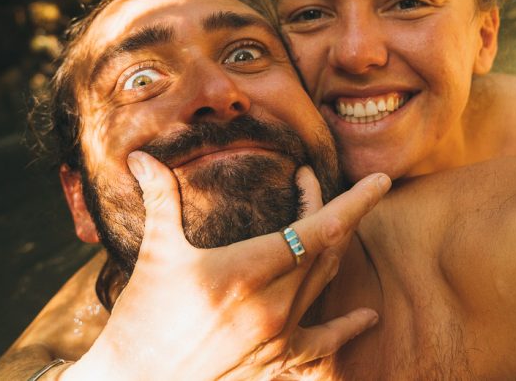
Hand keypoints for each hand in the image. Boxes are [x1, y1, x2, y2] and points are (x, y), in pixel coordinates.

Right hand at [61, 151, 389, 380]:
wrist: (135, 380)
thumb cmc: (142, 316)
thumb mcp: (156, 254)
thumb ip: (160, 199)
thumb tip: (140, 157)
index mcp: (247, 270)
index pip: (318, 228)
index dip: (353, 202)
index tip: (380, 182)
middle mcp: (272, 305)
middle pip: (326, 249)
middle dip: (334, 211)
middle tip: (318, 185)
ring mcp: (277, 337)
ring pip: (325, 284)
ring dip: (334, 250)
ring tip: (335, 223)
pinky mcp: (275, 362)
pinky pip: (322, 342)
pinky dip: (347, 328)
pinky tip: (368, 317)